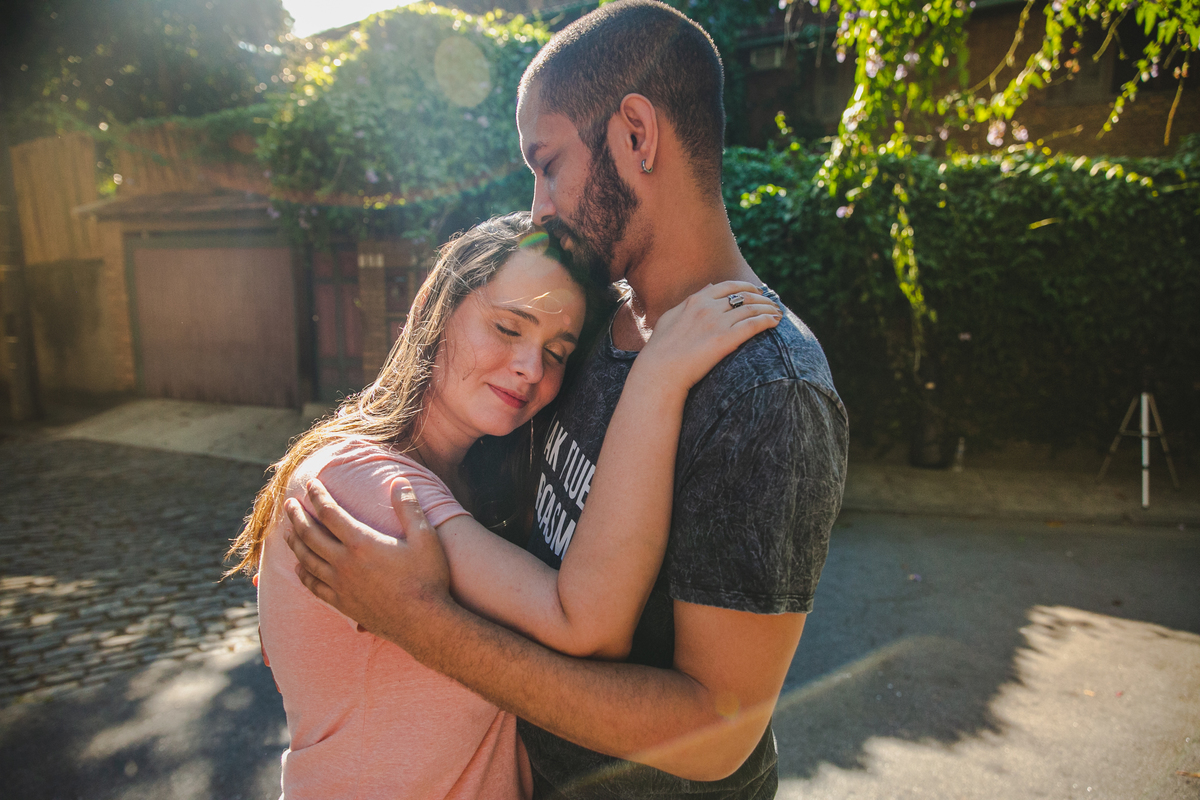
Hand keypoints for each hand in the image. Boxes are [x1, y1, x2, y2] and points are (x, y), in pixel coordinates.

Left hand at [282, 477, 452, 644]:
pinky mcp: (342, 603)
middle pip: (310, 534)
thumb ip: (409, 508)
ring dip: (294, 542)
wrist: (423, 623)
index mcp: (361, 542)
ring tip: (287, 531)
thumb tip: (399, 482)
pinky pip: (314, 586)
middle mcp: (344, 563)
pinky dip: (303, 574)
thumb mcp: (425, 538)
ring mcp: (340, 585)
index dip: (317, 495)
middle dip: (297, 515)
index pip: (330, 512)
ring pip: (307, 559)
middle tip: (289, 503)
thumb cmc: (427, 578)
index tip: (310, 483)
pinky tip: (299, 567)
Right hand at [638, 281, 779, 389]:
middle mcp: (708, 307)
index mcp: (695, 301)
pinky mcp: (726, 340)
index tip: (756, 291)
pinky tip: (776, 322)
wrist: (660, 371)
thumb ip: (690, 300)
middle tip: (772, 303)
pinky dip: (768, 320)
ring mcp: (717, 323)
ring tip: (778, 313)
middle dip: (762, 298)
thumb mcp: (671, 317)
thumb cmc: (661, 349)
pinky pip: (753, 324)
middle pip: (744, 296)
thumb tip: (709, 285)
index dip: (746, 287)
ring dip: (769, 309)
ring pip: (752, 309)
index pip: (728, 286)